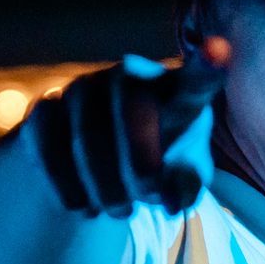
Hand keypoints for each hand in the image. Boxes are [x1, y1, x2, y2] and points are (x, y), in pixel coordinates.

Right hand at [33, 36, 229, 215]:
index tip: (220, 51)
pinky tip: (84, 208)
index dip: (205, 67)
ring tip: (121, 212)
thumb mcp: (181, 183)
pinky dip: (68, 187)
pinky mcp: (44, 110)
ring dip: (106, 186)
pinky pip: (49, 149)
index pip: (193, 79)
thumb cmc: (156, 169)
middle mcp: (127, 78)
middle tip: (149, 199)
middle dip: (141, 163)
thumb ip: (186, 189)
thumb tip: (173, 202)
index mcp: (174, 93)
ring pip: (87, 137)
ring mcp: (83, 89)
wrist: (95, 173)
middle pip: (134, 108)